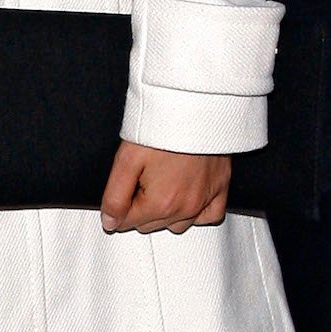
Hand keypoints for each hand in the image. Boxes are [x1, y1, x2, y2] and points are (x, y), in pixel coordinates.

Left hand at [100, 141, 229, 233]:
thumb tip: (110, 222)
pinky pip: (209, 216)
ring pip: (178, 224)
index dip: (117, 207)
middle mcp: (186, 207)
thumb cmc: (161, 128)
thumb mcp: (126, 158)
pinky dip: (196, 213)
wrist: (194, 106)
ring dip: (164, 212)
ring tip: (157, 183)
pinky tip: (184, 196)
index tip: (119, 188)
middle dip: (138, 208)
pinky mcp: (221, 188)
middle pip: (151, 225)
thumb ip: (115, 195)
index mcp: (160, 203)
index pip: (128, 223)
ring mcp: (205, 200)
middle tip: (136, 179)